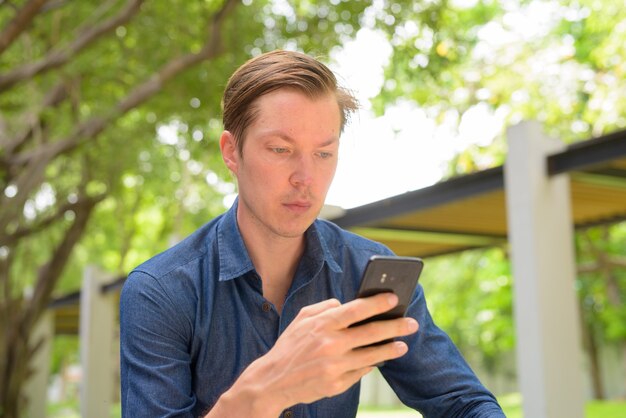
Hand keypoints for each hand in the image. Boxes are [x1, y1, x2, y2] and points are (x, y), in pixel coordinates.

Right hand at [211, 293, 418, 416]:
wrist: (272, 380)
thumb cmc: (290, 346)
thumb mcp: (302, 319)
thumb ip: (325, 308)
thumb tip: (346, 304)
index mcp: (322, 324)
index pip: (356, 309)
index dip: (377, 303)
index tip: (394, 299)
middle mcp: (331, 344)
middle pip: (371, 332)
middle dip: (396, 327)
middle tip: (412, 323)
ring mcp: (335, 366)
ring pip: (372, 355)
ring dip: (391, 349)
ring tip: (403, 345)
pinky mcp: (336, 384)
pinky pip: (361, 372)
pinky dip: (371, 365)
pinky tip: (380, 359)